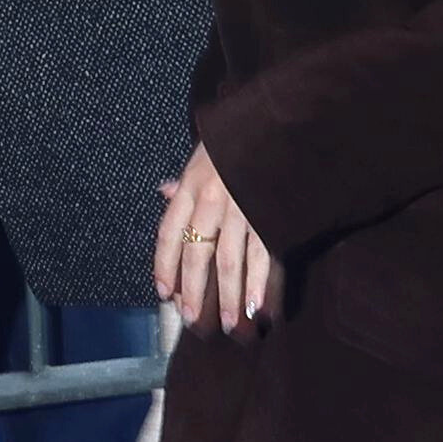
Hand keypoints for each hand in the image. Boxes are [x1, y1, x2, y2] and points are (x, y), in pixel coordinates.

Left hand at [154, 141, 281, 339]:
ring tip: (228, 323)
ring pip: (230, 261)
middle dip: (194, 290)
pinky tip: (255, 305)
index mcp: (192, 184)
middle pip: (197, 253)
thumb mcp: (203, 151)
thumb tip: (165, 192)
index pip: (168, 232)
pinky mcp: (270, 213)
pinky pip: (262, 255)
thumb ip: (186, 178)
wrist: (279, 118)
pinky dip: (258, 283)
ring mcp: (242, 207)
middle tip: (193, 318)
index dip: (164, 265)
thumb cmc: (239, 136)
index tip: (164, 293)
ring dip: (228, 296)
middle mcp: (212, 199)